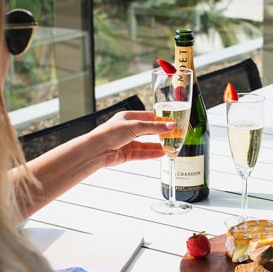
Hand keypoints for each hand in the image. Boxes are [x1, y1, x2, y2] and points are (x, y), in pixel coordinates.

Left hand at [16, 109, 174, 216]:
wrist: (96, 150)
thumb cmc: (109, 133)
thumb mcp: (135, 126)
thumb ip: (154, 127)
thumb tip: (171, 126)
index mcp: (128, 117)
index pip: (149, 117)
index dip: (162, 120)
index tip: (174, 122)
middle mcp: (128, 129)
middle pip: (149, 131)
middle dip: (162, 134)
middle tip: (176, 135)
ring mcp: (127, 142)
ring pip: (147, 143)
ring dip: (159, 145)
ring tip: (172, 147)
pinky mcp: (126, 154)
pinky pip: (142, 153)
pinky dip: (152, 154)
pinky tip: (162, 153)